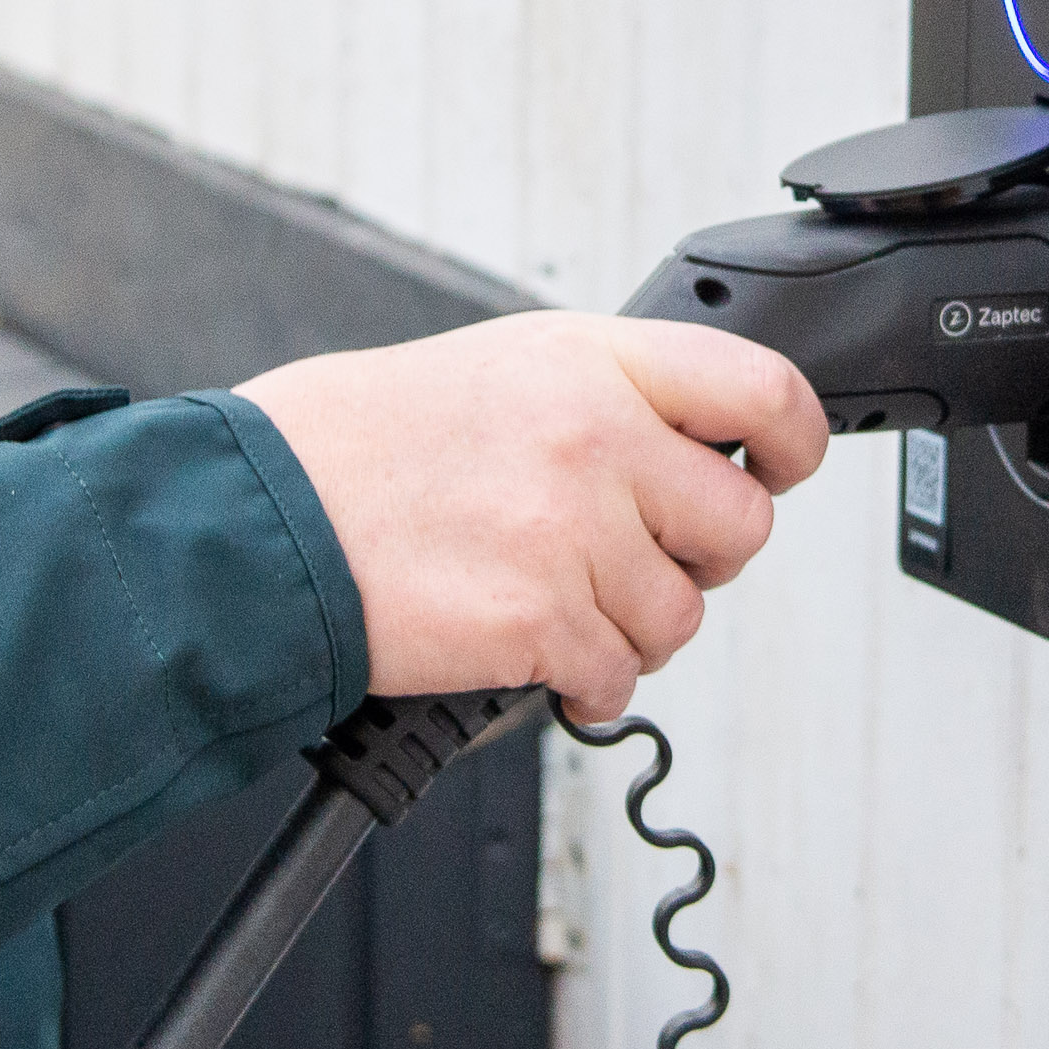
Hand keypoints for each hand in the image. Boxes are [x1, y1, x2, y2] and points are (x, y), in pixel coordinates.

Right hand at [234, 314, 829, 719]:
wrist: (255, 517)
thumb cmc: (350, 446)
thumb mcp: (492, 369)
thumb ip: (599, 398)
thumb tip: (685, 450)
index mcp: (588, 360)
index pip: (759, 388)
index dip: (794, 442)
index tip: (783, 469)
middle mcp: (593, 436)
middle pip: (738, 524)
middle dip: (697, 560)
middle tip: (633, 562)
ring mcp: (570, 531)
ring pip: (680, 615)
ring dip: (632, 631)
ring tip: (560, 609)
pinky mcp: (538, 621)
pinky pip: (618, 678)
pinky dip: (590, 688)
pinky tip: (544, 665)